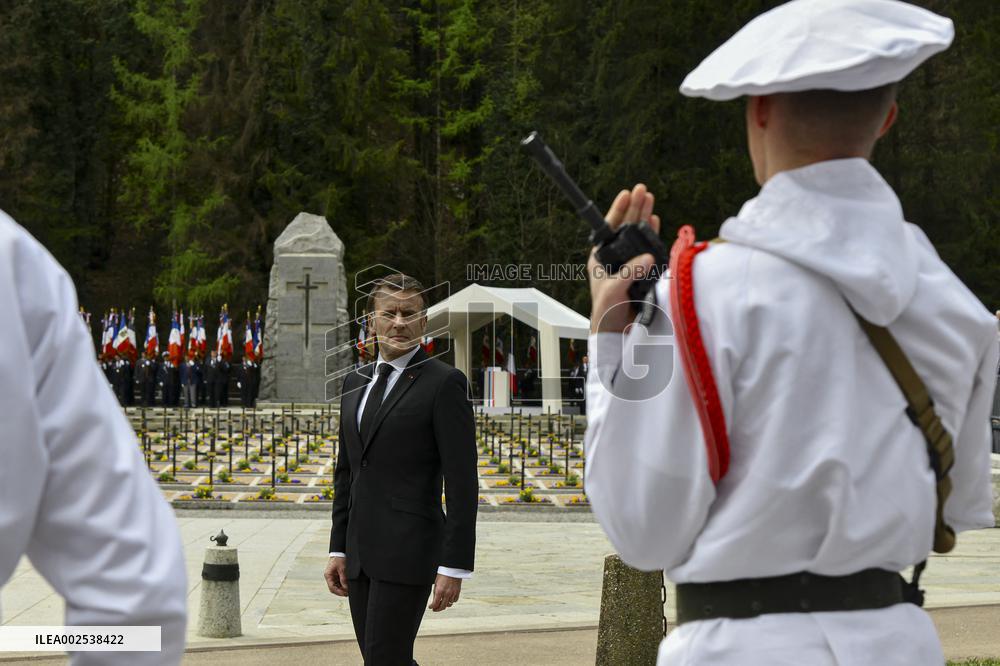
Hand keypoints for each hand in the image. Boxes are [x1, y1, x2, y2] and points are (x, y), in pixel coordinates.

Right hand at [324, 556, 348, 596]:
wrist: (340, 551)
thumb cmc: (339, 558)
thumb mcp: (342, 568)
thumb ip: (343, 578)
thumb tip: (346, 588)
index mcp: (328, 575)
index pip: (332, 587)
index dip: (338, 592)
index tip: (345, 594)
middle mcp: (330, 577)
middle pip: (334, 588)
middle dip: (340, 592)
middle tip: (348, 594)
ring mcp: (333, 577)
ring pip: (336, 587)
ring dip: (342, 589)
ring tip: (349, 591)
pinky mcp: (336, 576)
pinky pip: (339, 583)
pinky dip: (343, 586)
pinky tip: (348, 587)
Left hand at [428, 574, 461, 612]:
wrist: (452, 569)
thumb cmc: (443, 575)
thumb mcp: (436, 583)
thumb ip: (435, 593)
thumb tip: (434, 600)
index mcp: (439, 591)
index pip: (435, 604)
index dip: (432, 607)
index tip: (430, 607)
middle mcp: (446, 593)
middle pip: (442, 606)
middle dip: (438, 609)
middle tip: (435, 609)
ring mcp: (453, 593)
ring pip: (449, 604)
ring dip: (445, 605)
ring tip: (442, 604)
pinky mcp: (457, 592)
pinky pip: (455, 600)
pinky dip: (451, 601)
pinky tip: (449, 600)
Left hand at [588, 183, 660, 333]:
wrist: (616, 331)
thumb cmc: (607, 312)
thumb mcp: (613, 290)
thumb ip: (629, 273)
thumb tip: (647, 256)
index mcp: (600, 258)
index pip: (608, 228)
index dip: (617, 210)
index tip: (626, 194)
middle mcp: (614, 257)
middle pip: (625, 226)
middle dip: (634, 208)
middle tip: (642, 189)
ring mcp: (628, 263)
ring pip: (637, 234)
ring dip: (644, 217)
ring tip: (650, 199)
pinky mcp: (641, 271)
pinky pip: (647, 248)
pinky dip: (652, 234)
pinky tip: (655, 222)